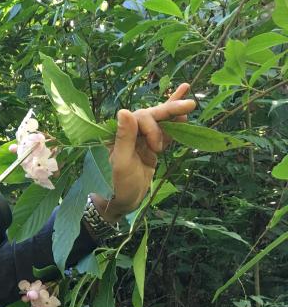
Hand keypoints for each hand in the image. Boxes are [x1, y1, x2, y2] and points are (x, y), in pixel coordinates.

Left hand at [93, 83, 196, 222]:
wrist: (123, 202)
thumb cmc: (117, 185)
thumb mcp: (121, 163)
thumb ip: (124, 137)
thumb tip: (124, 110)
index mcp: (118, 134)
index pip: (140, 118)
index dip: (153, 127)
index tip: (157, 148)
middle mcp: (129, 133)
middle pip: (151, 116)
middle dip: (170, 110)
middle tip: (190, 105)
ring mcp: (141, 139)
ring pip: (159, 122)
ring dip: (173, 113)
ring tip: (189, 104)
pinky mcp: (150, 147)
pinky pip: (163, 132)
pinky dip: (174, 124)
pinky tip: (183, 114)